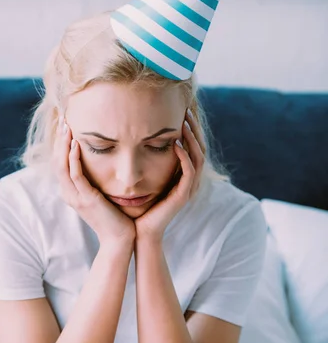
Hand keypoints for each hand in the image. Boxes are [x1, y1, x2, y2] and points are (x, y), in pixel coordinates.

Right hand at [52, 120, 135, 246]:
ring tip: (66, 126)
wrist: (120, 239)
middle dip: (59, 139)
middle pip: (56, 161)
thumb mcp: (102, 196)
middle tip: (63, 119)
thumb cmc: (116, 218)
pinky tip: (75, 145)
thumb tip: (103, 163)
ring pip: (62, 166)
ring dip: (63, 144)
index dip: (60, 143)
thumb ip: (97, 182)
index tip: (65, 125)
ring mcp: (75, 197)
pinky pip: (75, 176)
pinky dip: (73, 159)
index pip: (60, 163)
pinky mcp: (86, 199)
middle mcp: (69, 194)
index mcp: (71, 192)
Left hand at [134, 109, 204, 241]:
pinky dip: (184, 156)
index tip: (182, 111)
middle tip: (187, 111)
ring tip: (184, 123)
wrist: (141, 231)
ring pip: (198, 158)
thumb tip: (142, 139)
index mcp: (185, 177)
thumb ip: (151, 162)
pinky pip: (188, 172)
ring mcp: (188, 189)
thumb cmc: (141, 206)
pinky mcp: (182, 196)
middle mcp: (190, 182)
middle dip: (194, 129)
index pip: (195, 148)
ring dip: (192, 139)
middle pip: (201, 149)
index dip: (191, 130)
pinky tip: (176, 144)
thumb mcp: (148, 178)